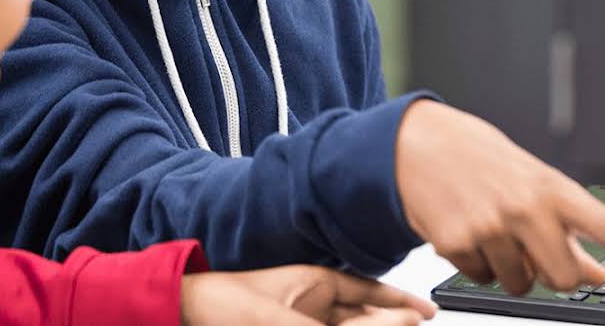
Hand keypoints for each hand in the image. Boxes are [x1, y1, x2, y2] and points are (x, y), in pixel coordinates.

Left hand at [180, 265, 436, 325]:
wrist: (175, 316)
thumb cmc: (218, 304)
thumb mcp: (280, 320)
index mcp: (315, 283)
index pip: (371, 291)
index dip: (401, 303)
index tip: (428, 313)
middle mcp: (312, 306)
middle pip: (363, 320)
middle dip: (388, 325)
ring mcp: (298, 323)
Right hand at [395, 100, 604, 295]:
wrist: (416, 144)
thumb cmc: (481, 160)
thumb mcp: (532, 184)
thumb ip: (567, 228)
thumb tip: (597, 275)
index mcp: (553, 189)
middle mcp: (526, 208)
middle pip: (562, 278)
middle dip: (551, 275)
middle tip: (532, 250)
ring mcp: (490, 227)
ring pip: (518, 283)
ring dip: (509, 269)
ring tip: (491, 229)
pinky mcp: (456, 244)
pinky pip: (481, 279)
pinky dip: (476, 264)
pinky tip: (466, 230)